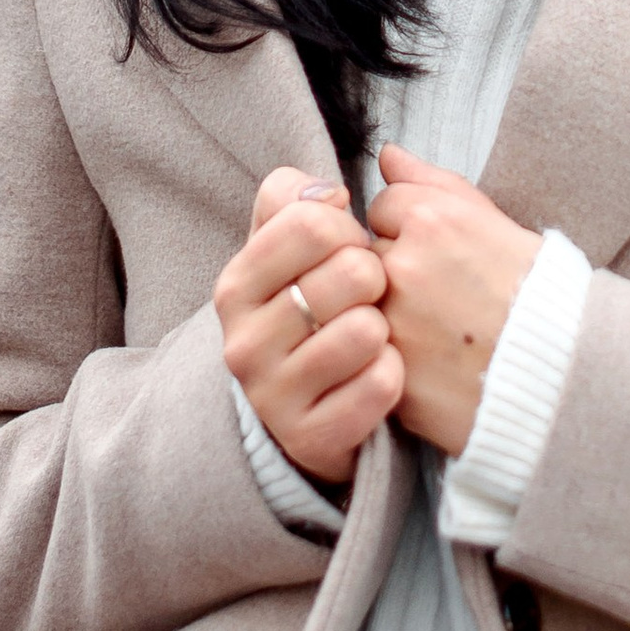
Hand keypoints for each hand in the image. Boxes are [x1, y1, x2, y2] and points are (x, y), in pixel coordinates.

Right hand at [216, 171, 400, 489]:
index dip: (348, 227)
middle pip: (351, 273)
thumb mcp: (287, 249)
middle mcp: (242, 342)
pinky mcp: (310, 438)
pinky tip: (378, 374)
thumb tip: (329, 192)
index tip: (349, 248)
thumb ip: (297, 200)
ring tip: (371, 336)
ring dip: (385, 329)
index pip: (311, 220)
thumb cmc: (308, 310)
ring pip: (367, 331)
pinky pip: (382, 385)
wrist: (304, 409)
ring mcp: (272, 396)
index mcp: (235, 285)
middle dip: (375, 277)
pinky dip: (394, 374)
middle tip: (367, 296)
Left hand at [372, 146, 542, 455]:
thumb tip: (386, 154)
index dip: (410, 229)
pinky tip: (434, 364)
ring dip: (389, 313)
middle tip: (441, 295)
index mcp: (431, 219)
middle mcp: (404, 265)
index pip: (383, 206)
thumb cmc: (533, 289)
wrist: (563, 367)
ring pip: (364, 304)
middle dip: (394, 270)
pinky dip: (396, 357)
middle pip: (368, 255)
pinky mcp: (390, 372)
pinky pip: (373, 353)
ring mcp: (393, 322)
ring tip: (438, 331)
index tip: (442, 253)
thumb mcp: (491, 219)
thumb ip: (430, 181)